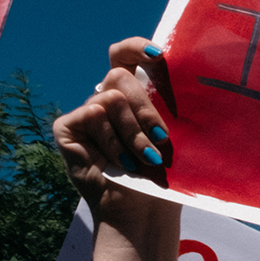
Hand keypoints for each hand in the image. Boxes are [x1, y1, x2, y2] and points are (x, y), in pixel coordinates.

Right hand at [52, 38, 172, 216]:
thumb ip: (170, 107)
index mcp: (134, 96)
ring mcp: (85, 113)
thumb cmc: (162, 178)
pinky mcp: (66, 127)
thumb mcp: (173, 137)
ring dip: (134, 133)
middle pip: (120, 75)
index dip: (137, 47)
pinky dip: (112, 142)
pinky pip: (92, 115)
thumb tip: (192, 77)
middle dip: (146, 107)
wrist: (142, 213)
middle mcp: (107, 100)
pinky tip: (121, 164)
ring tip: (146, 160)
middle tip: (163, 138)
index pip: (126, 55)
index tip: (160, 55)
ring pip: (111, 98)